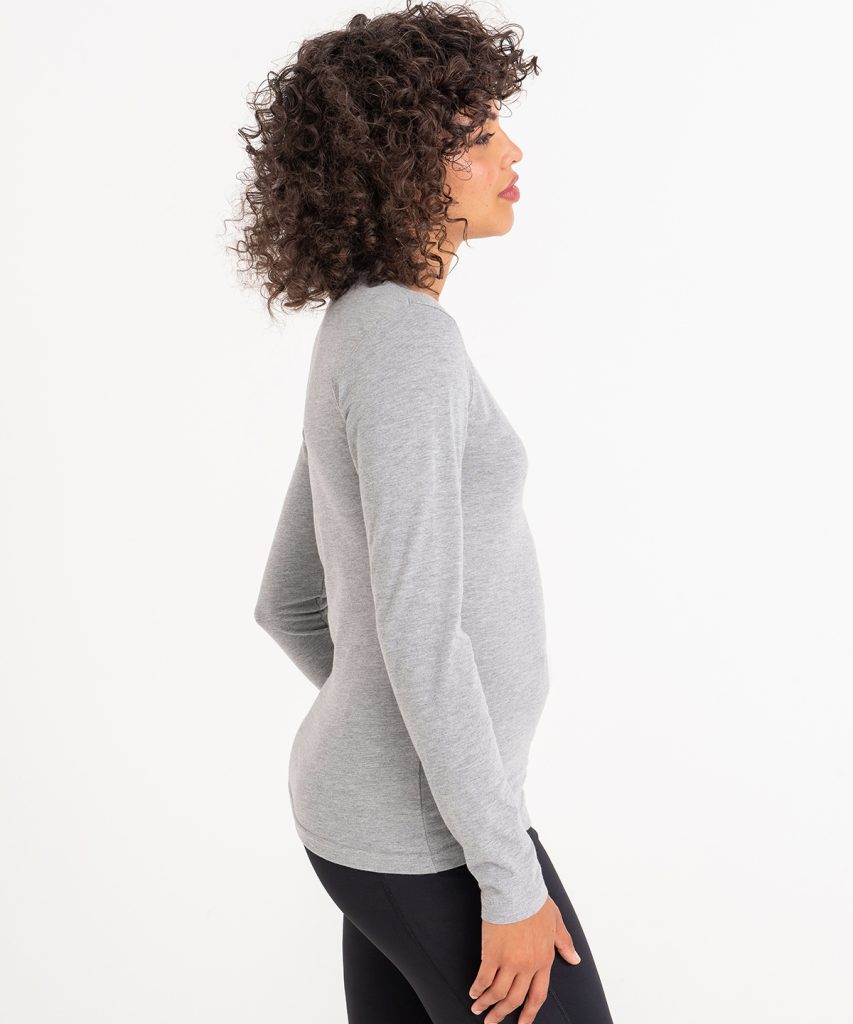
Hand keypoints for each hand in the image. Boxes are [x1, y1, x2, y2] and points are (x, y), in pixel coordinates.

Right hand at [468, 895, 581, 1023]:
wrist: (516, 889)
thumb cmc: (535, 901)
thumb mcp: (556, 922)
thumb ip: (564, 943)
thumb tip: (575, 959)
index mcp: (544, 960)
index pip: (537, 996)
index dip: (529, 1014)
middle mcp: (528, 966)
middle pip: (515, 999)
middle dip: (502, 1013)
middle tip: (492, 1022)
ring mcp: (509, 962)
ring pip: (498, 993)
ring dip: (487, 1004)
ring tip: (478, 1010)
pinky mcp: (492, 953)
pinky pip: (484, 978)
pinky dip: (478, 988)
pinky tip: (473, 992)